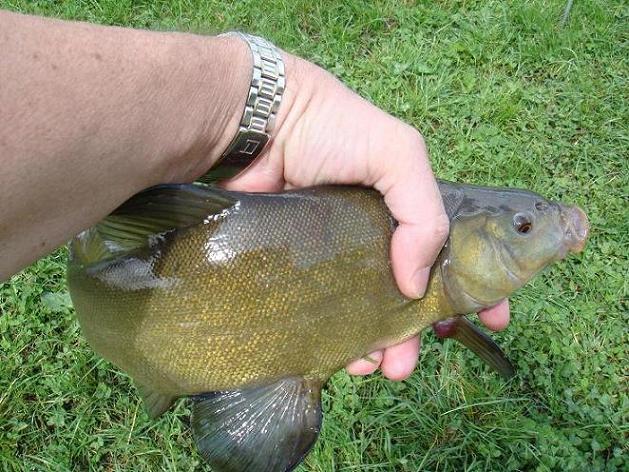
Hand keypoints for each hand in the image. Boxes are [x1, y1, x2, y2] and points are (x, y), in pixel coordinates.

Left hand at [222, 54, 509, 379]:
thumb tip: (415, 284)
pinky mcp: (300, 267)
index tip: (493, 321)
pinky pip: (325, 313)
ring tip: (376, 367)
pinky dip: (338, 340)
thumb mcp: (397, 154)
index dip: (474, 289)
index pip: (450, 255)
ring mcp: (337, 257)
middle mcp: (375, 239)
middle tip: (406, 365)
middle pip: (406, 298)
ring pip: (366, 314)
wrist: (258, 125)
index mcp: (405, 211)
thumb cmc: (332, 129)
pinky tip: (343, 356)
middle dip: (415, 335)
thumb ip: (423, 213)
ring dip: (378, 347)